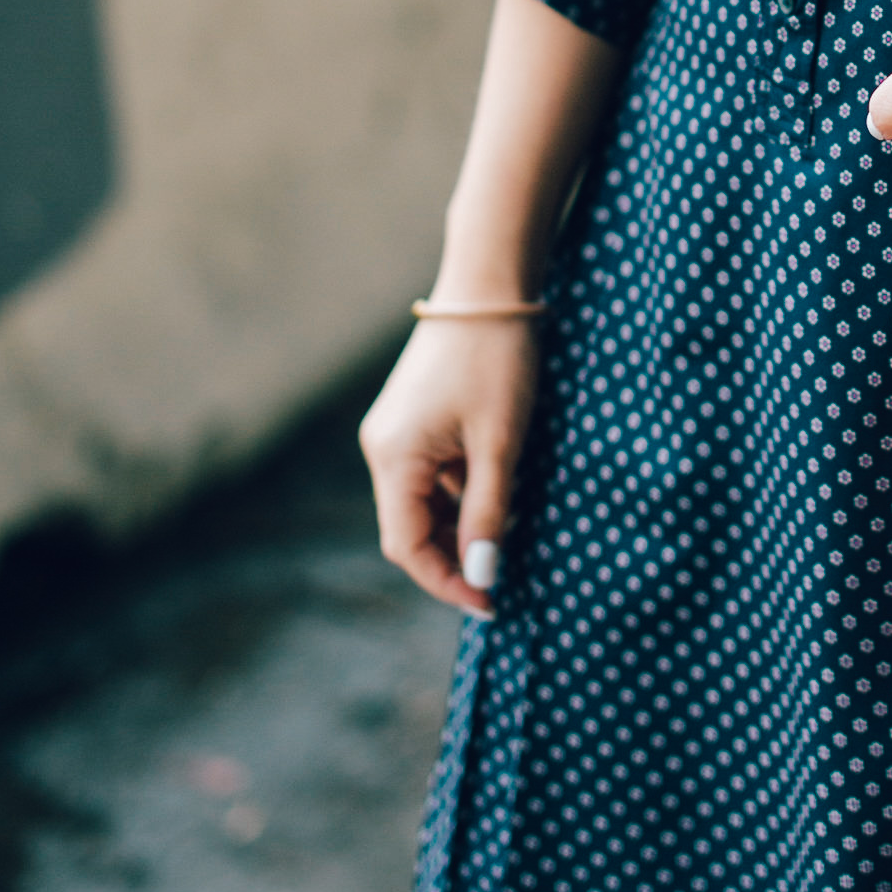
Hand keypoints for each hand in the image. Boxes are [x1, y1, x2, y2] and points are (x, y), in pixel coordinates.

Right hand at [358, 316, 541, 617]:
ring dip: (460, 524)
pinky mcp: (413, 419)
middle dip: (454, 556)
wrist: (489, 287)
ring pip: (422, 502)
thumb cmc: (497, 361)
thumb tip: (482, 575)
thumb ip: (488, 513)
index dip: (446, 581)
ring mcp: (394, 432)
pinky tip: (499, 489)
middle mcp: (381, 449)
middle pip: (410, 527)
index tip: (491, 603)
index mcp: (393, 457)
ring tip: (510, 530)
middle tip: (505, 575)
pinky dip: (460, 492)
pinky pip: (430, 473)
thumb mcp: (500, 443)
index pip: (407, 546)